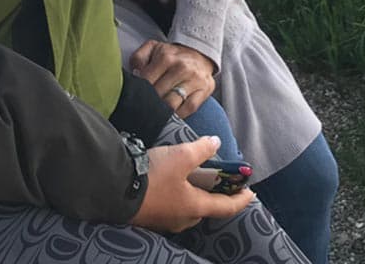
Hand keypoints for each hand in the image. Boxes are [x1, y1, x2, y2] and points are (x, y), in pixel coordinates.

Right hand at [128, 134, 254, 231]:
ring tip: (194, 178)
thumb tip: (216, 143)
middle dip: (215, 196)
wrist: (113, 190)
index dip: (241, 200)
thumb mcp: (181, 156)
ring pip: (187, 208)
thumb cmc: (152, 177)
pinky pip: (171, 207)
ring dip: (194, 195)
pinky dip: (178, 196)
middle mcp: (182, 219)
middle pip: (206, 208)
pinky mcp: (149, 216)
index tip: (251, 193)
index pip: (226, 207)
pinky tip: (170, 183)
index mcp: (195, 207)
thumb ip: (202, 149)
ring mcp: (164, 220)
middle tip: (219, 181)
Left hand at [130, 40, 215, 116]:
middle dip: (149, 102)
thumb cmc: (173, 56)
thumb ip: (139, 57)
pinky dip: (179, 115)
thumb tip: (135, 73)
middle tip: (144, 107)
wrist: (200, 54)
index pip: (147, 81)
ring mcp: (194, 80)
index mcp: (166, 57)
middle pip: (158, 94)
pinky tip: (171, 115)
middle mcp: (181, 68)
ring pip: (172, 103)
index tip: (136, 97)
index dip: (139, 91)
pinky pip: (189, 108)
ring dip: (162, 111)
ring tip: (156, 113)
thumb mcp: (154, 48)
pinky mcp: (204, 90)